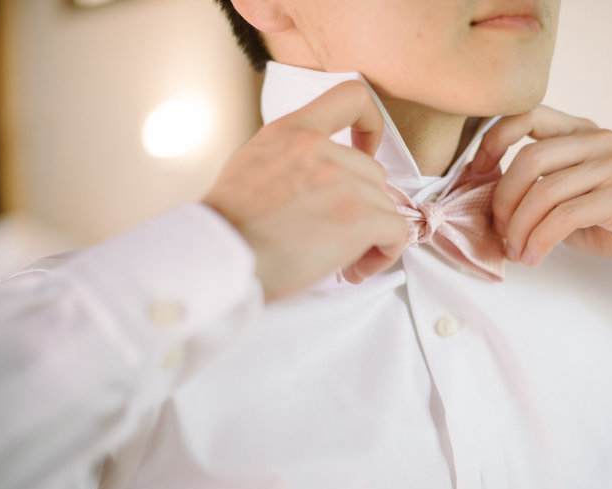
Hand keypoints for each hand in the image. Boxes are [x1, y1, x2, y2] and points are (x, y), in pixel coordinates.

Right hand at [203, 81, 407, 301]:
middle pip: (373, 173)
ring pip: (385, 205)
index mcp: (292, 131)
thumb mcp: (251, 164)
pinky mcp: (358, 217)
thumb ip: (290, 159)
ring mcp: (343, 182)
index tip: (366, 149)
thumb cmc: (226, 226)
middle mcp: (320, 149)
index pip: (352, 97)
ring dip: (371, 235)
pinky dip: (386, 252)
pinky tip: (358, 268)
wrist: (216, 256)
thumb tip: (314, 185)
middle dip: (363, 207)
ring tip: (344, 261)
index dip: (371, 125)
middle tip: (341, 238)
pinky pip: (395, 231)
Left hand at [470, 105, 611, 270]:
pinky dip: (540, 241)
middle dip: (503, 200)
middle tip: (499, 230)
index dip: (492, 141)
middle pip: (529, 159)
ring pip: (544, 192)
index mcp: (580, 131)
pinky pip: (564, 217)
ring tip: (516, 250)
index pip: (525, 115)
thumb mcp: (571, 191)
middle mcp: (598, 140)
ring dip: (520, 228)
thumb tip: (487, 197)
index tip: (477, 174)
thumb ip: (538, 183)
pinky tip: (533, 256)